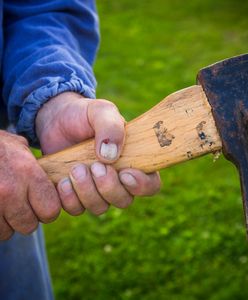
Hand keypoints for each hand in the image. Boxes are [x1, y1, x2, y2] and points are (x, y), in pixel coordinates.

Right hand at [0, 130, 60, 239]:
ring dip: (5, 224)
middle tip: (18, 207)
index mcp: (28, 173)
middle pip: (29, 226)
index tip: (41, 206)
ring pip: (7, 232)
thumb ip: (35, 166)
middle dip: (25, 220)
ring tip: (1, 205)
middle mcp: (11, 191)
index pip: (51, 210)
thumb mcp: (18, 146)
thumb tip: (49, 179)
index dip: (47, 210)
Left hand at [36, 92, 160, 215]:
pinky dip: (69, 198)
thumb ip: (110, 126)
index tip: (125, 173)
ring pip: (100, 208)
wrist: (56, 119)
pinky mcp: (75, 194)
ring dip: (87, 192)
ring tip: (75, 169)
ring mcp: (95, 189)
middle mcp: (117, 179)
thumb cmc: (84, 115)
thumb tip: (110, 156)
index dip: (142, 185)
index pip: (150, 184)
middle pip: (124, 201)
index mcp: (132, 160)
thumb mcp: (100, 111)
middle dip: (109, 187)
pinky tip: (63, 181)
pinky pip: (76, 209)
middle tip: (94, 166)